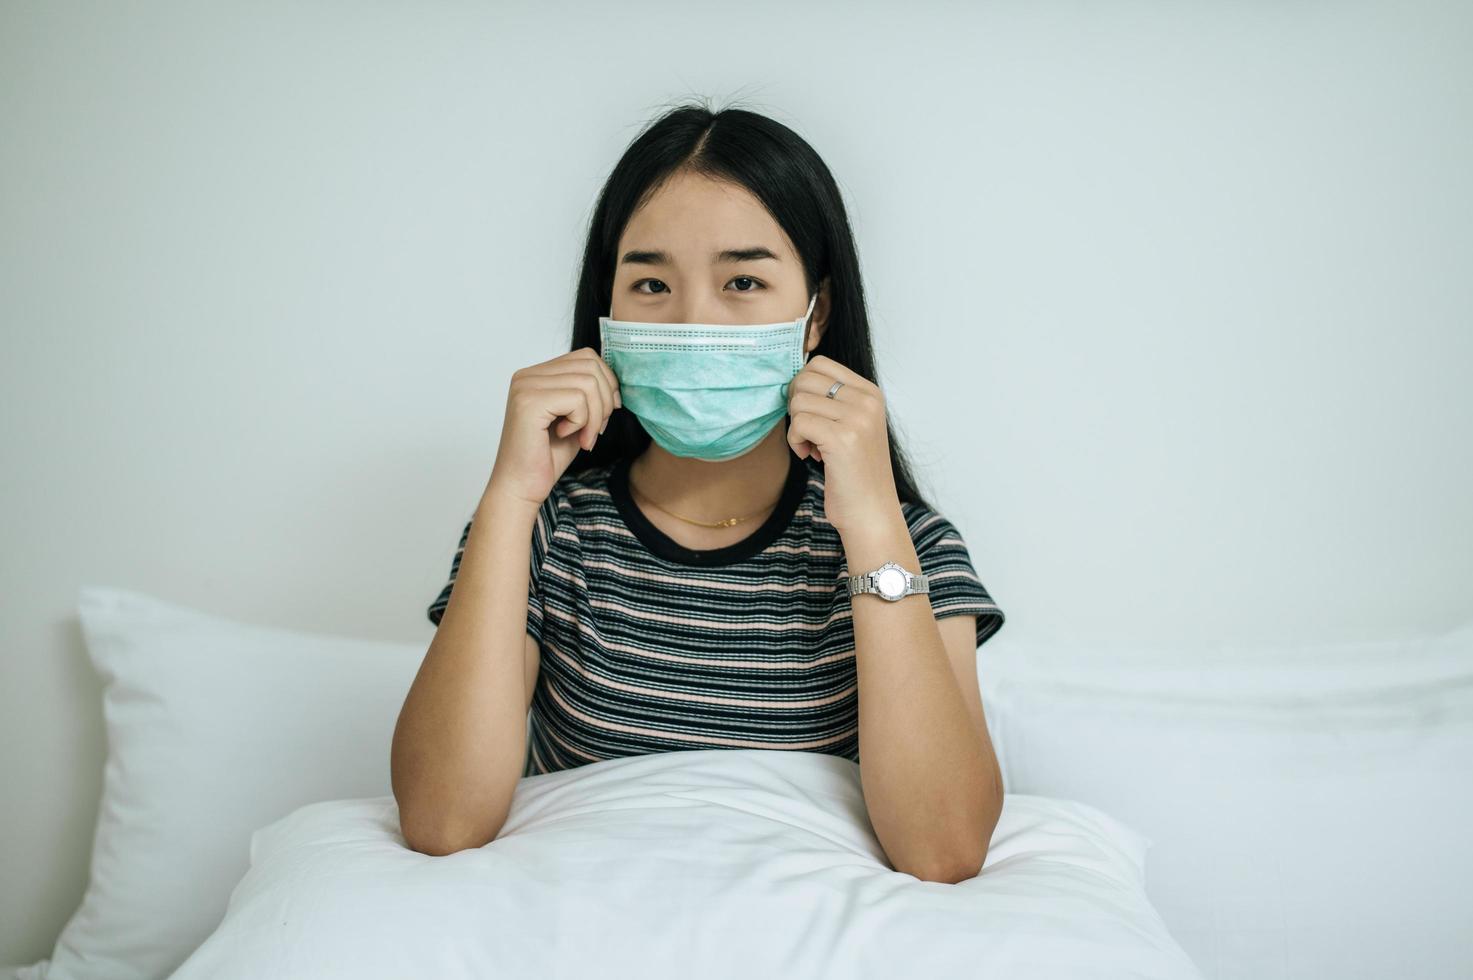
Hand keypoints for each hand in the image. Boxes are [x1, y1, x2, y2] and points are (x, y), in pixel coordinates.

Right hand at [485, 347, 621, 508]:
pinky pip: (577, 399)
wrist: (522, 486)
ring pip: (588, 382)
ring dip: (595, 416)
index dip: (606, 384)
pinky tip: (566, 436)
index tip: (604, 415)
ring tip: (583, 437)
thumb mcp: (577, 417)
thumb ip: (590, 394)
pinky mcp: (529, 402)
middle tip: (595, 430)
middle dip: (604, 401)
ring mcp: (526, 386)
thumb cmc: (547, 456)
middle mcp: (528, 375)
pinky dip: (582, 422)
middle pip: (591, 365)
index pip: (587, 357)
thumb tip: (615, 380)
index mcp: (537, 374)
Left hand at [785, 355, 901, 532]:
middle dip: (796, 405)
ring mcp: (857, 418)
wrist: (871, 512)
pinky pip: (798, 423)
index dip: (803, 387)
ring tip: (812, 447)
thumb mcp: (852, 426)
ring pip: (798, 401)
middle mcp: (867, 401)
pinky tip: (810, 456)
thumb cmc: (854, 473)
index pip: (820, 364)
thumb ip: (832, 400)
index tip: (810, 414)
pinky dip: (795, 441)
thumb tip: (794, 380)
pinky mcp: (842, 438)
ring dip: (796, 427)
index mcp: (870, 393)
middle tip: (807, 431)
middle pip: (805, 379)